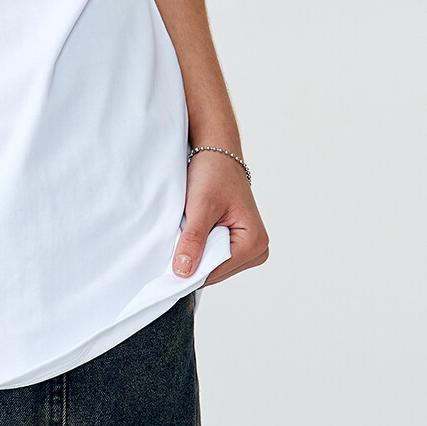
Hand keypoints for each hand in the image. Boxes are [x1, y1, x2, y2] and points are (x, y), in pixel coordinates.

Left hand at [171, 149, 268, 286]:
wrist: (216, 153)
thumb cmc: (213, 173)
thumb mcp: (200, 206)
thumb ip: (193, 240)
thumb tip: (183, 272)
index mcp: (255, 243)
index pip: (216, 272)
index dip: (191, 268)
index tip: (169, 263)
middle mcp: (257, 249)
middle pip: (215, 271)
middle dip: (194, 258)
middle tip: (179, 236)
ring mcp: (248, 248)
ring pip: (213, 265)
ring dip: (196, 251)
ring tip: (189, 228)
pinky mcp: (237, 243)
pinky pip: (213, 255)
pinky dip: (199, 246)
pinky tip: (194, 230)